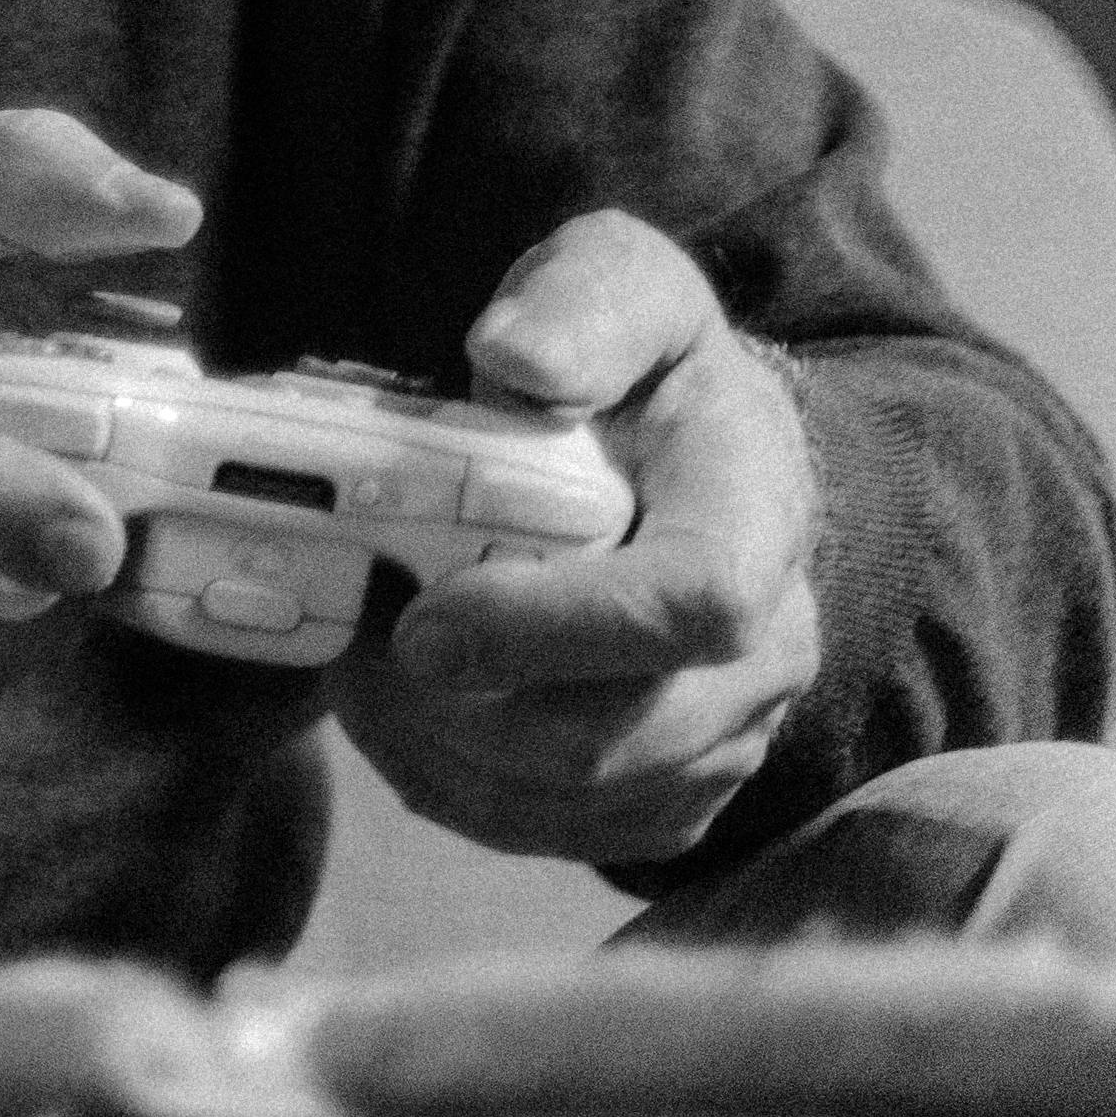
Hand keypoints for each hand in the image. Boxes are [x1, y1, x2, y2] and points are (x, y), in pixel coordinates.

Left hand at [338, 213, 816, 862]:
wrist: (694, 457)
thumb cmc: (645, 371)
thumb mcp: (622, 284)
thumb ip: (580, 306)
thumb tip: (515, 355)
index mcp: (755, 517)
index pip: (693, 606)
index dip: (549, 626)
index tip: (424, 616)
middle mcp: (768, 648)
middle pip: (615, 732)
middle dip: (456, 702)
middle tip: (347, 637)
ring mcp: (728, 733)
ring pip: (574, 799)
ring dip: (436, 748)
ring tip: (356, 664)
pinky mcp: (673, 790)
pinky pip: (559, 832)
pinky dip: (454, 787)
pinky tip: (398, 713)